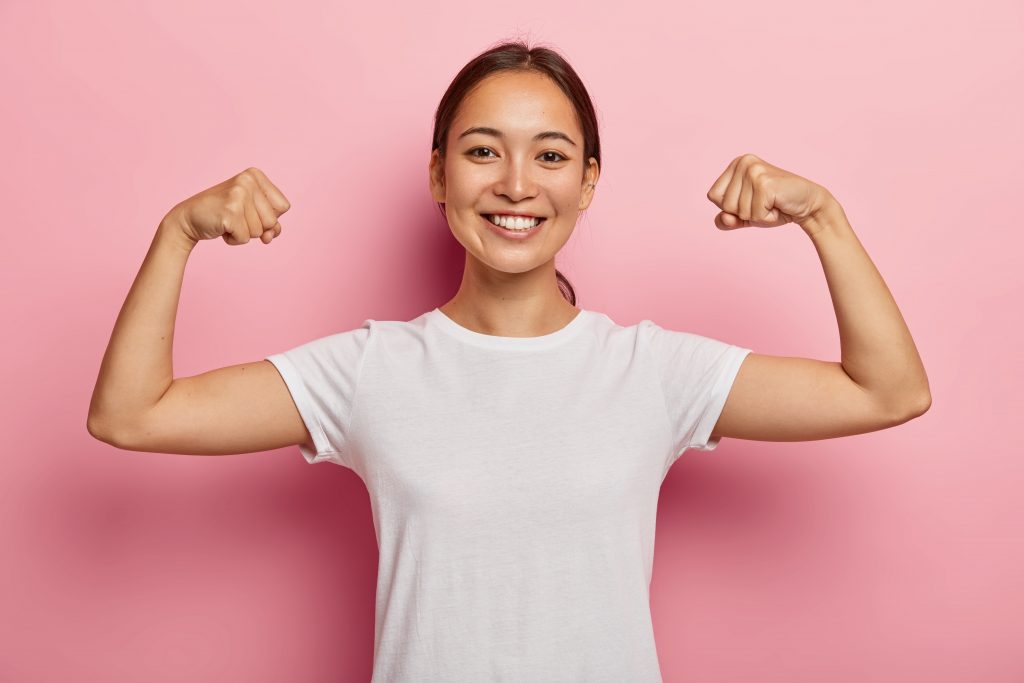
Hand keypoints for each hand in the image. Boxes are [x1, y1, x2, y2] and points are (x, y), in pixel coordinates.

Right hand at [164, 167, 290, 245]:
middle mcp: (247, 180)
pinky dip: (234, 240)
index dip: (269, 217)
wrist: (188, 218)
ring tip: (228, 221)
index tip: (250, 211)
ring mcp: (238, 195)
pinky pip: (245, 238)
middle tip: (235, 217)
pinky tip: (221, 227)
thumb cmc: (223, 215)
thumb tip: (271, 235)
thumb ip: (270, 224)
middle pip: (272, 220)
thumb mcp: (251, 214)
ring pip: (259, 231)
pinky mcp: (230, 212)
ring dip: (244, 233)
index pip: (284, 207)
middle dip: (256, 227)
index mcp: (255, 175)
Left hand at [706, 153, 832, 232]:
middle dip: (745, 213)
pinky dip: (767, 217)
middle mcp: (743, 162)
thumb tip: (723, 219)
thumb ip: (728, 219)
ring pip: (739, 211)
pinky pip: (755, 215)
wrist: (808, 204)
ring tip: (772, 203)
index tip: (752, 200)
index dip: (730, 208)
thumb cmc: (776, 207)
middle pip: (725, 205)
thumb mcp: (747, 214)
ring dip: (757, 216)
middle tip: (766, 203)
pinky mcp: (764, 183)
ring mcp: (753, 171)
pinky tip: (778, 205)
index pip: (713, 196)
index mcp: (736, 164)